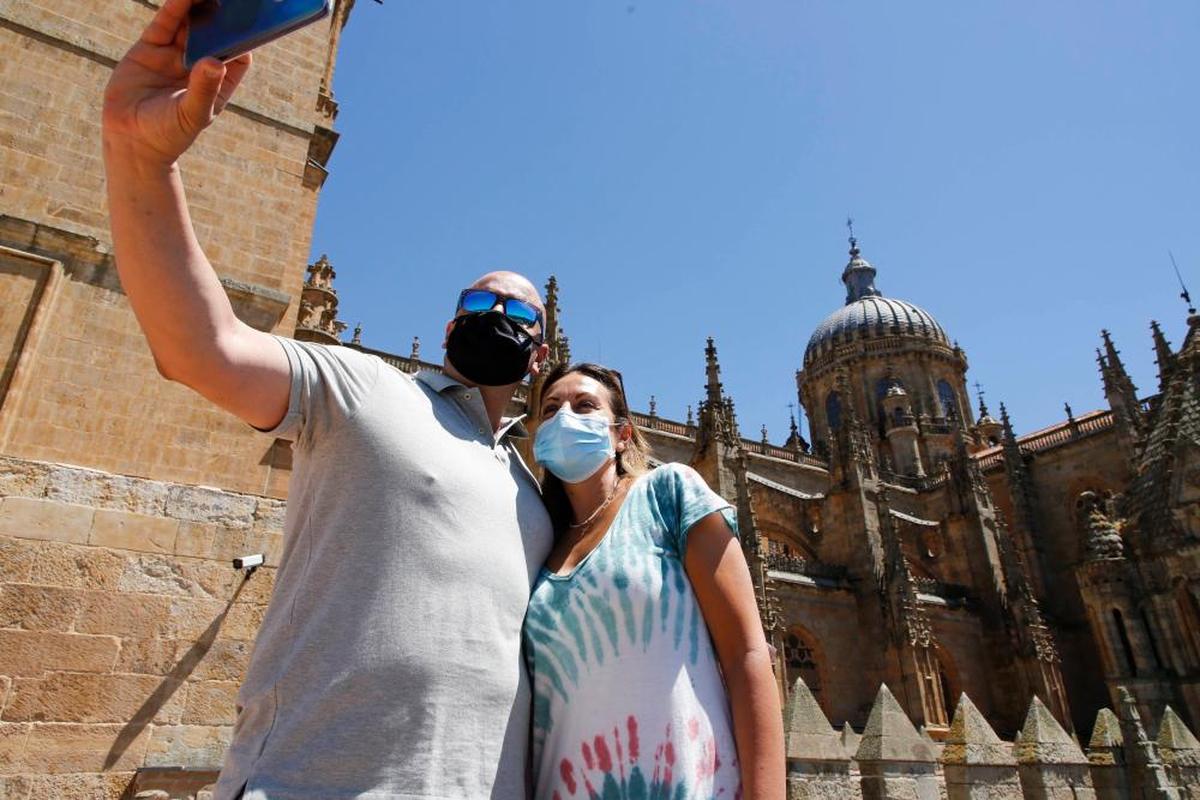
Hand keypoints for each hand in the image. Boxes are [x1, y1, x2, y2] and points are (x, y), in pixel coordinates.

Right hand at [102, 0, 250, 165]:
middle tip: (234, 0)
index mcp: (218, 84)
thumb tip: (215, 62)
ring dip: (199, 6)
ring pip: (190, 24)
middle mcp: (198, 67)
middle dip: (223, 17)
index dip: (246, 40)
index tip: (253, 23)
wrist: (130, 140)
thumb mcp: (191, 113)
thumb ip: (203, 89)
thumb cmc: (169, 134)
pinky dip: (174, 8)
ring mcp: (174, 56)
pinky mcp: (150, 48)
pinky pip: (165, 24)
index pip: (238, 57)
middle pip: (215, 35)